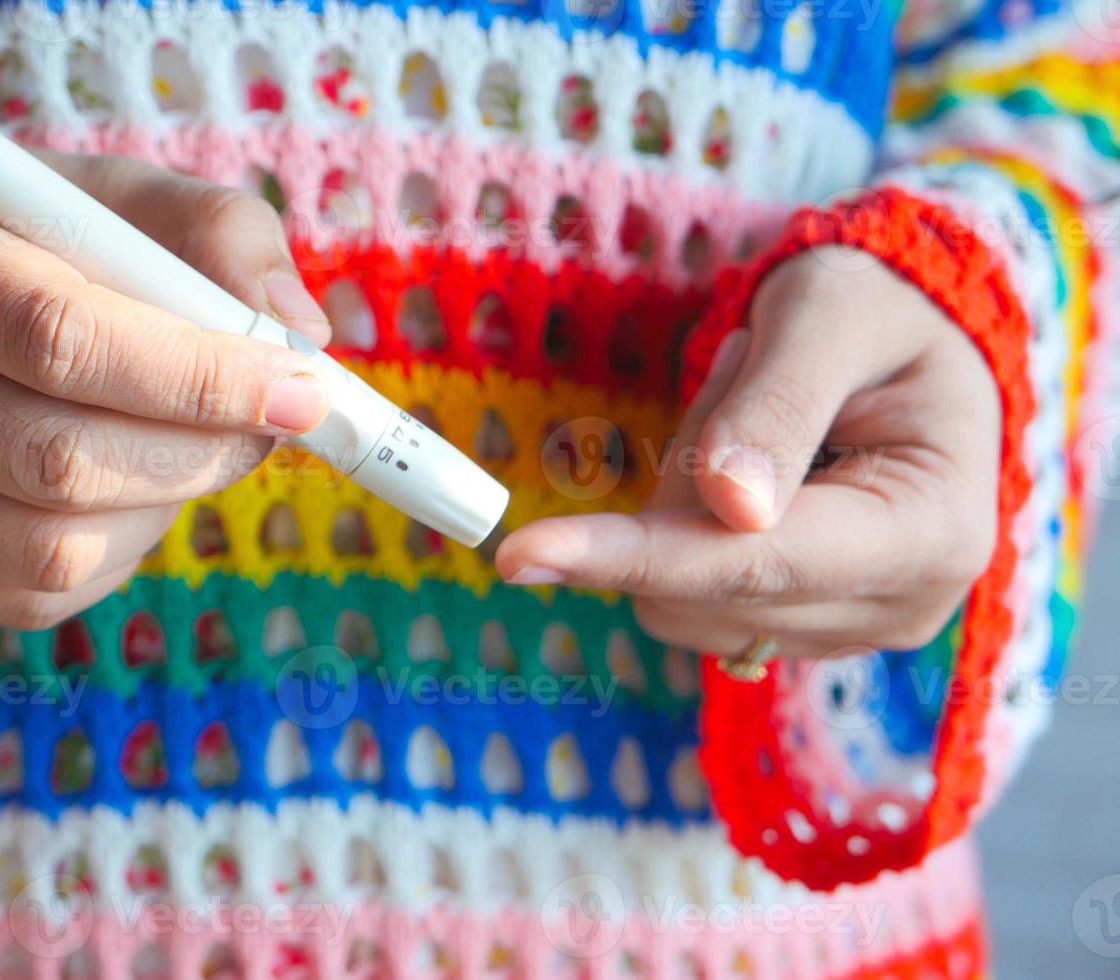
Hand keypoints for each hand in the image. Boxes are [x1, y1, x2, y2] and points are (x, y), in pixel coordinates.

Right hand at [0, 150, 330, 627]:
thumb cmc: (11, 236)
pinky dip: (119, 550)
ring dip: (164, 506)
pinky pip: (33, 593)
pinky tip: (126, 489)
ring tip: (191, 448)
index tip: (299, 386)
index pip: (57, 334)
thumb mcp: (104, 193)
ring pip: (49, 545)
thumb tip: (300, 333)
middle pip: (55, 457)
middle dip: (202, 450)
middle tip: (271, 424)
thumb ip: (214, 231)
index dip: (196, 374)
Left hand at [497, 246, 1001, 659]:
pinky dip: (684, 530)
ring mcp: (849, 629)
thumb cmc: (881, 311)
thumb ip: (778, 403)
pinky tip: (744, 471)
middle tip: (742, 372)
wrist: (919, 348)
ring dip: (679, 504)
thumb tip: (727, 505)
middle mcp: (899, 606)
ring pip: (676, 600)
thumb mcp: (831, 315)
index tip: (518, 555)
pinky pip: (684, 601)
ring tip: (752, 419)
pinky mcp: (800, 630)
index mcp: (930, 532)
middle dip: (682, 476)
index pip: (750, 562)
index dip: (630, 554)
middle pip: (698, 587)